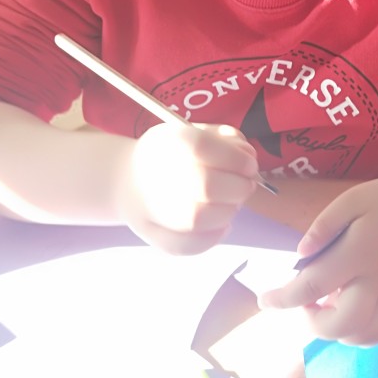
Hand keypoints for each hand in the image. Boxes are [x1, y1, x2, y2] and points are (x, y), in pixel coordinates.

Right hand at [117, 122, 258, 254]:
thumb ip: (225, 140)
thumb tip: (248, 157)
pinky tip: (222, 223)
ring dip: (229, 211)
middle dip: (238, 188)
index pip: (202, 147)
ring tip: (231, 203)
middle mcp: (155, 175)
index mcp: (166, 143)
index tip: (249, 165)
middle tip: (245, 186)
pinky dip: (215, 235)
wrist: (127, 181)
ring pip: (199, 218)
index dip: (234, 158)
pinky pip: (190, 244)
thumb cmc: (171, 155)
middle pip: (205, 186)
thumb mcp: (196, 133)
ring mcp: (151, 210)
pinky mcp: (155, 238)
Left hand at [259, 178, 377, 344]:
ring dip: (336, 331)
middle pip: (341, 324)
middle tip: (305, 302)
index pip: (314, 286)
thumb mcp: (355, 198)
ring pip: (362, 335)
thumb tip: (300, 254)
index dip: (285, 298)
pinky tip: (348, 310)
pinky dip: (358, 333)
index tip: (265, 300)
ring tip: (326, 306)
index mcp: (358, 254)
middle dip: (312, 324)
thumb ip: (324, 225)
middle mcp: (375, 282)